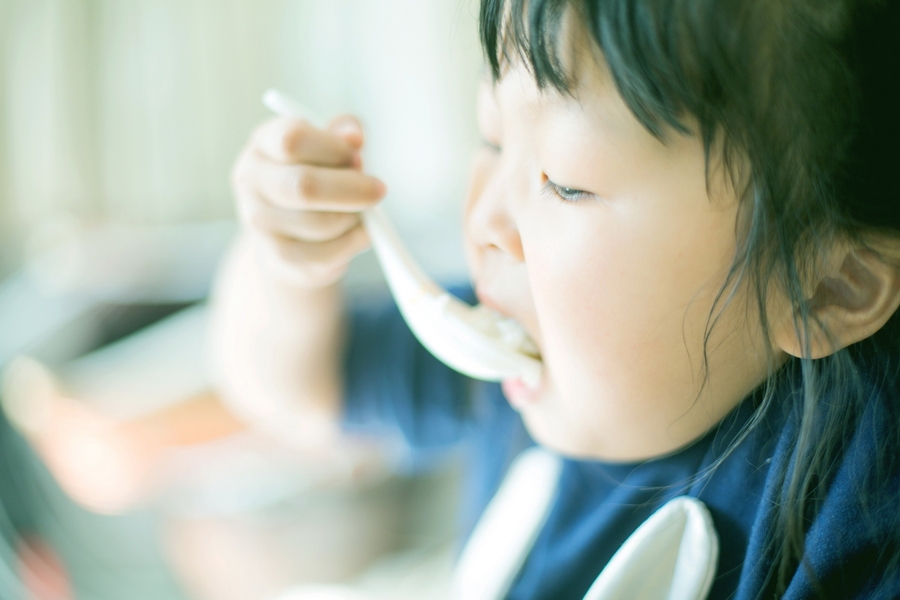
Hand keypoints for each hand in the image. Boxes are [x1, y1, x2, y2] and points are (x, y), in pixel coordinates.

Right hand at [231, 115, 385, 286]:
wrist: (286, 237)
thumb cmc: (313, 179)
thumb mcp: (326, 148)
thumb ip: (342, 134)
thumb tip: (354, 136)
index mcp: (263, 144)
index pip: (292, 140)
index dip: (334, 149)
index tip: (358, 158)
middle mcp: (252, 182)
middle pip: (304, 186)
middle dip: (352, 189)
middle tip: (379, 190)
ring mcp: (260, 223)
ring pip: (321, 223)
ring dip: (354, 218)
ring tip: (360, 212)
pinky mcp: (278, 259)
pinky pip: (327, 255)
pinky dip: (353, 243)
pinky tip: (356, 233)